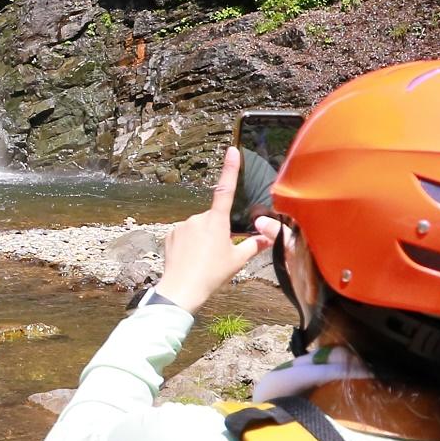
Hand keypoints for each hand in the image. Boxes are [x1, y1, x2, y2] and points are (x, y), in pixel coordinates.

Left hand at [154, 146, 268, 312]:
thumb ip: (253, 245)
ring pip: (198, 228)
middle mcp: (198, 218)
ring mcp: (182, 225)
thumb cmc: (211, 274)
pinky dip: (189, 245)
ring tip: (202, 261)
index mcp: (217, 221)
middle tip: (217, 255)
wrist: (182, 289)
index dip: (230, 169)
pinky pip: (184, 235)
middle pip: (213, 220)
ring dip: (202, 239)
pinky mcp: (171, 234)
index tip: (232, 150)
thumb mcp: (237, 260)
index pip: (226, 189)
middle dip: (217, 232)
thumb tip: (268, 238)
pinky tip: (190, 260)